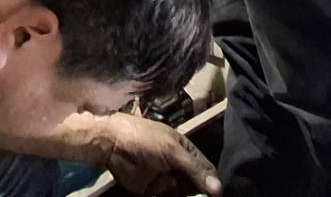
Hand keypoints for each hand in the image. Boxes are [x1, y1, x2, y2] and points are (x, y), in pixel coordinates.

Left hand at [95, 113, 221, 196]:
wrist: (112, 143)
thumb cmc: (144, 139)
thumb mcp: (172, 151)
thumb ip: (194, 170)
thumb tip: (218, 189)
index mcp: (186, 151)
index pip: (206, 170)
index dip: (213, 183)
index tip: (218, 196)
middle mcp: (178, 167)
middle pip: (196, 186)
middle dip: (202, 194)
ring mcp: (165, 180)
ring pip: (183, 195)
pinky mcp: (152, 192)